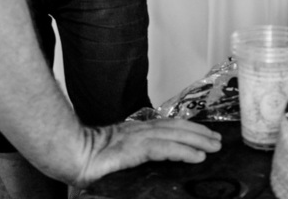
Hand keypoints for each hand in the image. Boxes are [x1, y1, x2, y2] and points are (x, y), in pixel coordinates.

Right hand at [73, 118, 222, 186]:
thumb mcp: (117, 156)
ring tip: (215, 146)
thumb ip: (133, 156)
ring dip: (198, 140)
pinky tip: (197, 157)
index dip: (188, 129)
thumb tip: (146, 162)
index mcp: (135, 131)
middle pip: (177, 127)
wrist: (70, 154)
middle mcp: (139, 130)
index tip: (204, 134)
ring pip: (175, 135)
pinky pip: (165, 149)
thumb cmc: (86, 158)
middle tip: (217, 139)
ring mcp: (137, 137)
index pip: (168, 126)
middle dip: (199, 132)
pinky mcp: (135, 148)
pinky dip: (184, 151)